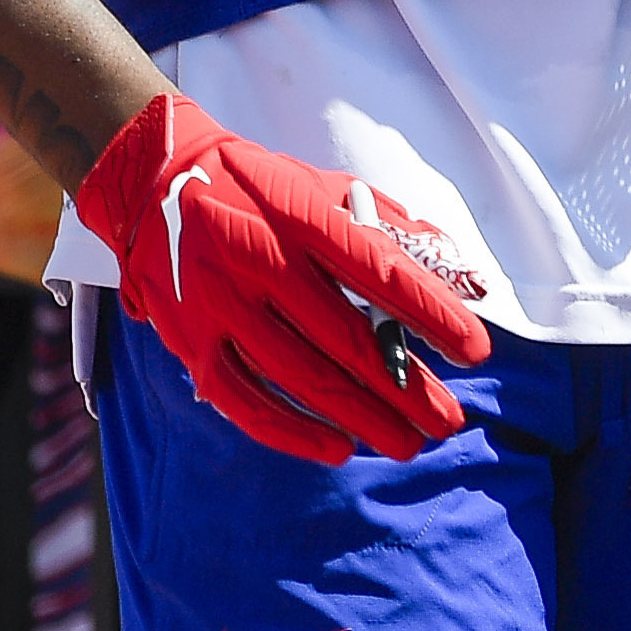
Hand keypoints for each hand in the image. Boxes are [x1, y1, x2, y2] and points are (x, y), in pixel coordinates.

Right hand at [73, 92, 490, 463]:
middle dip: (405, 387)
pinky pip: (243, 398)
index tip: (476, 351)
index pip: (382, 271)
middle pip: (346, 338)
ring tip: (406, 442)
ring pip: (301, 375)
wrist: (154, 182)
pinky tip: (336, 447)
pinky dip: (291, 429)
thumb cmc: (259, 188)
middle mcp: (260, 259)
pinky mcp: (190, 339)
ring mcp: (220, 303)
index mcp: (301, 216)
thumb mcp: (324, 186)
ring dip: (361, 416)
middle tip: (447, 421)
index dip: (433, 314)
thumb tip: (462, 272)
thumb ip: (392, 225)